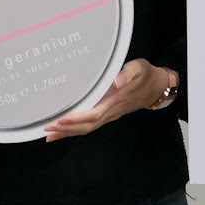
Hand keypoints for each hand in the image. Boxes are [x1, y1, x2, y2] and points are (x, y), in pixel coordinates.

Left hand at [44, 60, 173, 140]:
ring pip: (87, 128)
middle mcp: (111, 112)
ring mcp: (110, 115)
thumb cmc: (146, 75)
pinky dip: (76, 129)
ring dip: (69, 132)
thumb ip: (127, 74)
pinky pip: (90, 125)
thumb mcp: (139, 68)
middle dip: (67, 129)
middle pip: (87, 126)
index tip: (60, 120)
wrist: (158, 87)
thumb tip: (116, 82)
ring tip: (50, 135)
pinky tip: (65, 130)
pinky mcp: (108, 114)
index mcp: (115, 102)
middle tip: (47, 130)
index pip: (93, 115)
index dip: (76, 119)